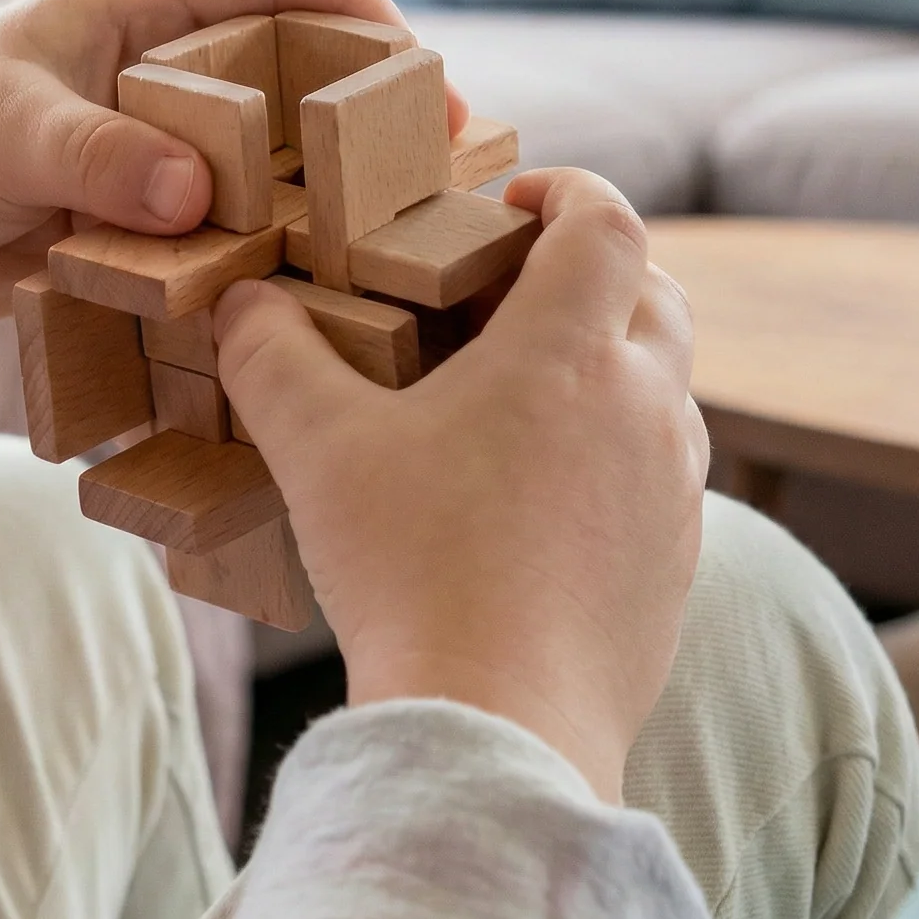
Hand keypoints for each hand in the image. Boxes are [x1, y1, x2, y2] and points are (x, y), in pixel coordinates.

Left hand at [0, 0, 462, 411]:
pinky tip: (308, 297)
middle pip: (285, 84)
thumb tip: (197, 199)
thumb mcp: (1, 129)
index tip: (411, 48)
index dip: (341, 6)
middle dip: (357, 113)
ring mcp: (152, 161)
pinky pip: (217, 244)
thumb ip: (96, 154)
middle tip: (435, 161)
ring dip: (318, 199)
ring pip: (260, 173)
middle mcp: (158, 84)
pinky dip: (260, 264)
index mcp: (131, 18)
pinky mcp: (138, 232)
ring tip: (393, 236)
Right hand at [213, 169, 707, 801]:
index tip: (516, 200)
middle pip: (655, 294)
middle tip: (511, 292)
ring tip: (519, 392)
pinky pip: (662, 472)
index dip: (570, 190)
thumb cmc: (413, 572)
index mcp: (568, 354)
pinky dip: (616, 447)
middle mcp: (644, 408)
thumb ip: (271, 355)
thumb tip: (242, 302)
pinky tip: (540, 494)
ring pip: (665, 386)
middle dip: (594, 271)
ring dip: (608, 361)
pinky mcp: (676, 564)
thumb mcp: (317, 449)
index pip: (609, 224)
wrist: (498, 728)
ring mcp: (673, 491)